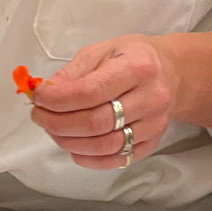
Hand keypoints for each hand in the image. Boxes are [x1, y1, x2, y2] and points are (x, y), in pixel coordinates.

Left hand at [29, 34, 173, 168]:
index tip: (37, 98)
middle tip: (38, 115)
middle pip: (96, 122)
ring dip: (70, 142)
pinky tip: (73, 148)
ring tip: (52, 130)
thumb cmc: (133, 57)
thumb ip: (74, 72)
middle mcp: (150, 98)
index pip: (91, 91)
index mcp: (136, 67)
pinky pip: (118, 159)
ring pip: (105, 145)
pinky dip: (90, 159)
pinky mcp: (153, 143)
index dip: (58, 99)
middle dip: (58, 123)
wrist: (173, 73)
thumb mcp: (103, 51)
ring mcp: (153, 124)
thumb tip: (46, 92)